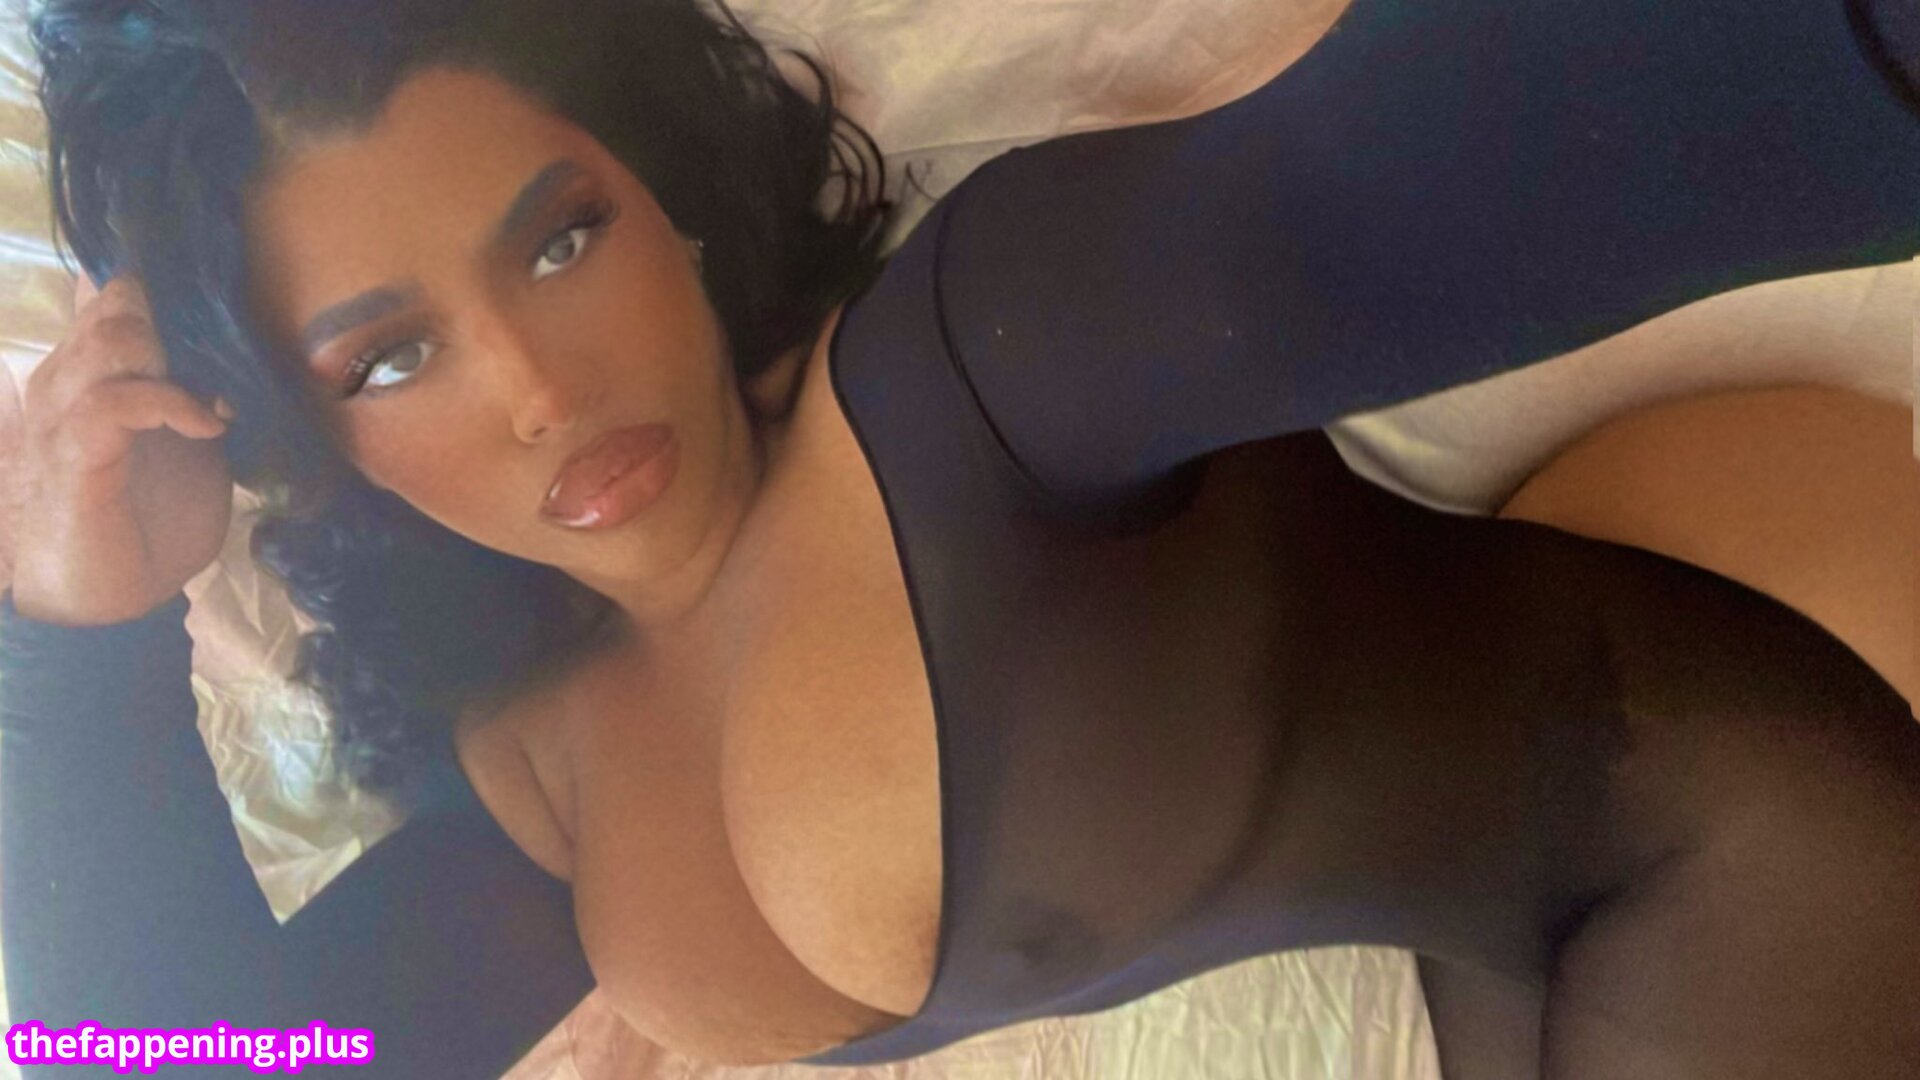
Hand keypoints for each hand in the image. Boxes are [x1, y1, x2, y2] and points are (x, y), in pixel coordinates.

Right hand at [9, 277, 233, 626]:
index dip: (169, 283)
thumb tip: (248, 356)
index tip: (226, 306)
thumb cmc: (150, 522)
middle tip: (227, 362)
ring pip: (114, 336)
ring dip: (179, 358)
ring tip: (218, 399)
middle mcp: (70, 377)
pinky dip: (172, 403)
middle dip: (183, 317)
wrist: (108, 598)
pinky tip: (208, 426)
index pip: (114, 286)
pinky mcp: (75, 451)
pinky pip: (114, 400)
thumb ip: (203, 393)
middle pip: (119, 296)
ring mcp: (64, 410)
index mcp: (96, 369)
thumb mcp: (194, 444)